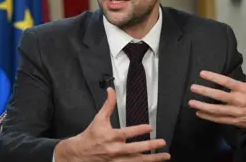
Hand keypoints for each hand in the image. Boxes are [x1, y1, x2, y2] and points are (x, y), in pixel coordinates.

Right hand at [54, 88, 170, 161]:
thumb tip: (111, 90)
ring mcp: (117, 160)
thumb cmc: (91, 135)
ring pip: (137, 161)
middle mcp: (116, 149)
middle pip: (136, 149)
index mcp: (112, 136)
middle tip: (162, 143)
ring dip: (152, 159)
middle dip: (150, 146)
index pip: (128, 133)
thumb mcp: (99, 118)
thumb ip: (108, 104)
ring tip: (164, 157)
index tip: (150, 127)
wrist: (80, 152)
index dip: (139, 130)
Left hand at [188, 47, 245, 141]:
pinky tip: (199, 113)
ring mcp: (236, 112)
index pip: (227, 82)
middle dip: (205, 92)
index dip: (214, 77)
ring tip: (191, 102)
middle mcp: (239, 101)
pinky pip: (220, 119)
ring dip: (204, 106)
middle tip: (193, 87)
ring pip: (217, 110)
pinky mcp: (235, 120)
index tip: (202, 73)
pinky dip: (209, 117)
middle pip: (220, 96)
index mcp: (244, 89)